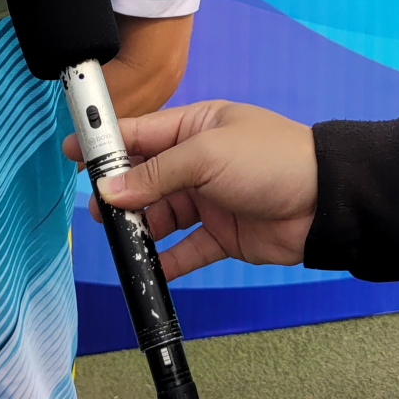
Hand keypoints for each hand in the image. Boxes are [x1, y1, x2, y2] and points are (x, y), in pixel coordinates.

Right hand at [62, 100, 316, 279]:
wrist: (326, 202)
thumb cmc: (272, 159)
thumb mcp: (207, 155)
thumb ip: (156, 173)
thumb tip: (111, 189)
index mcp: (195, 128)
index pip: (140, 133)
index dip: (106, 143)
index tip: (72, 153)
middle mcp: (199, 162)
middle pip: (145, 178)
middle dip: (119, 193)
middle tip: (98, 209)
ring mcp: (210, 199)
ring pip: (161, 215)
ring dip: (140, 229)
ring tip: (120, 240)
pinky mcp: (223, 234)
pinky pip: (186, 249)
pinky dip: (166, 260)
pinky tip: (148, 270)